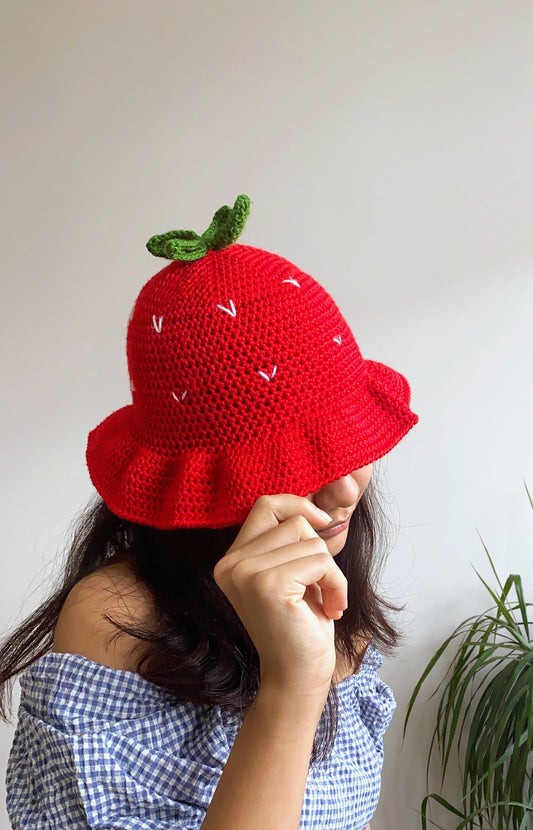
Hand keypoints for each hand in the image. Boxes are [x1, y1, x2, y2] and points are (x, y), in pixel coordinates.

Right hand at [213, 494, 347, 697]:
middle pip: (293, 520)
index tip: (323, 527)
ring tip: (326, 601)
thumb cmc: (300, 626)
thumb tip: (318, 507)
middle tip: (321, 585)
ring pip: (310, 540)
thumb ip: (290, 541)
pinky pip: (320, 562)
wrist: (298, 678)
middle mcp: (231, 564)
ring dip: (330, 571)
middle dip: (318, 549)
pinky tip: (331, 609)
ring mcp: (246, 574)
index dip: (298, 506)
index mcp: (231, 560)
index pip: (265, 505)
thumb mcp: (291, 573)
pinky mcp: (268, 586)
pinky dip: (336, 584)